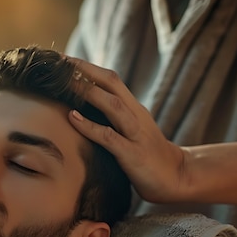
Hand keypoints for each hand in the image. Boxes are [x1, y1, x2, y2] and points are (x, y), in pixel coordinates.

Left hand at [66, 59, 188, 202]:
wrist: (177, 177)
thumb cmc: (146, 154)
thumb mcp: (129, 129)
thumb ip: (112, 116)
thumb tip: (81, 106)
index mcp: (133, 107)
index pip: (110, 78)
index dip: (87, 67)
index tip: (63, 58)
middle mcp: (135, 114)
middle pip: (110, 82)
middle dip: (84, 70)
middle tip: (59, 61)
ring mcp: (135, 133)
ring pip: (111, 105)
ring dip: (87, 92)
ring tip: (63, 82)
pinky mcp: (132, 154)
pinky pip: (109, 137)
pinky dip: (89, 126)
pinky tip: (72, 117)